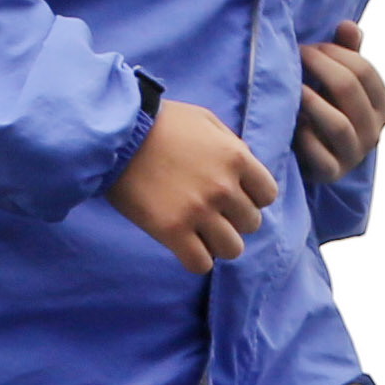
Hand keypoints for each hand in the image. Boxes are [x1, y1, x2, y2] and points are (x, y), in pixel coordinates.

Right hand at [109, 100, 278, 271]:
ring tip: (199, 232)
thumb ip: (232, 144)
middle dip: (233, 220)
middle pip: (251, 224)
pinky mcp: (172, 230)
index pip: (267, 195)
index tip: (232, 196)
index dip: (252, 198)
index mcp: (236, 157)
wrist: (116, 133)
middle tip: (210, 212)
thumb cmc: (160, 123)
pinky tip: (184, 245)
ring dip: (218, 243)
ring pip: (232, 249)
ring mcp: (198, 210)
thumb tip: (247, 170)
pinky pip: (201, 264)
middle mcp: (223, 187)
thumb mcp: (205, 120)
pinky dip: (196, 259)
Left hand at [295, 22, 384, 184]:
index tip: (310, 46)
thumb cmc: (324, 108)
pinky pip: (320, 155)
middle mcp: (374, 132)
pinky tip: (292, 122)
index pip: (365, 71)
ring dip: (311, 100)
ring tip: (292, 85)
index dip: (335, 53)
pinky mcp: (331, 174)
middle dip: (319, 66)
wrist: (308, 155)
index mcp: (383, 107)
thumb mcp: (338, 81)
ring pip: (338, 123)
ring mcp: (354, 155)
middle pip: (349, 90)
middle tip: (295, 55)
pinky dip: (305, 137)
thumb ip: (347, 53)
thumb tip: (348, 26)